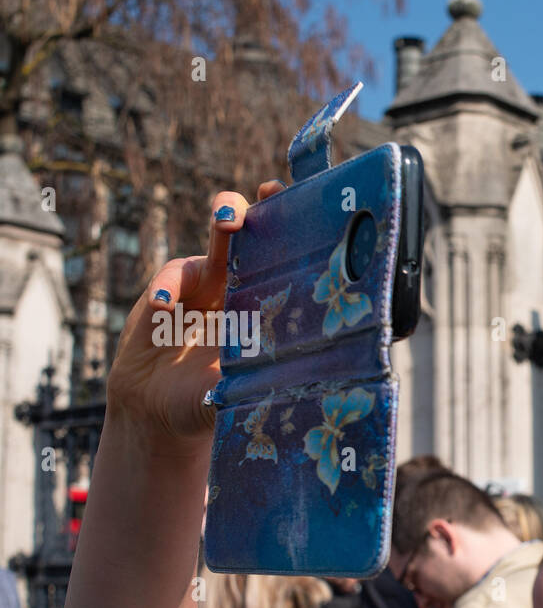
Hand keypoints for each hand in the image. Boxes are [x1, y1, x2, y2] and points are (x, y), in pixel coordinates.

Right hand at [105, 180, 287, 440]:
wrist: (159, 411)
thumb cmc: (212, 399)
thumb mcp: (242, 393)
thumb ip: (264, 385)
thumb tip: (305, 393)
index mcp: (271, 305)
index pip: (290, 264)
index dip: (301, 233)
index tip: (319, 210)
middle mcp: (243, 286)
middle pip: (256, 235)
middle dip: (264, 209)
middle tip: (270, 196)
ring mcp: (206, 283)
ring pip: (217, 240)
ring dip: (224, 218)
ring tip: (228, 221)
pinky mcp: (169, 289)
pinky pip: (173, 278)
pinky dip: (170, 287)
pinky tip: (168, 307)